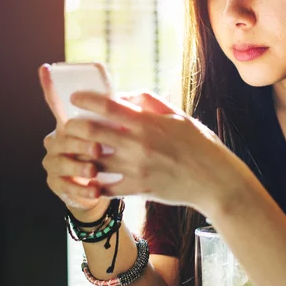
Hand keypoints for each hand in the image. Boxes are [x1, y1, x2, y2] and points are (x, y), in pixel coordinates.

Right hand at [38, 64, 107, 217]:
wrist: (98, 186)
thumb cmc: (108, 154)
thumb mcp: (115, 133)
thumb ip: (118, 115)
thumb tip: (128, 97)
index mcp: (70, 123)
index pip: (56, 102)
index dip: (49, 86)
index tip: (50, 73)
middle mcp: (57, 140)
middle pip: (62, 137)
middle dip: (80, 142)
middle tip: (98, 149)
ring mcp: (54, 161)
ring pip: (61, 162)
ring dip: (78, 167)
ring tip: (94, 171)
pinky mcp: (56, 183)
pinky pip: (64, 186)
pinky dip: (80, 189)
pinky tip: (95, 191)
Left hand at [63, 91, 243, 213]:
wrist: (214, 181)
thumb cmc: (200, 146)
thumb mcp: (178, 116)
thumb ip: (150, 102)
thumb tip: (124, 95)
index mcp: (148, 123)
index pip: (107, 105)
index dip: (85, 99)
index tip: (75, 98)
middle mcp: (139, 145)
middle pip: (92, 132)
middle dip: (74, 127)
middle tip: (71, 126)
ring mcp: (137, 169)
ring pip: (94, 162)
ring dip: (81, 155)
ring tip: (77, 151)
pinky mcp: (139, 189)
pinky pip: (106, 188)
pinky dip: (95, 183)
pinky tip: (91, 178)